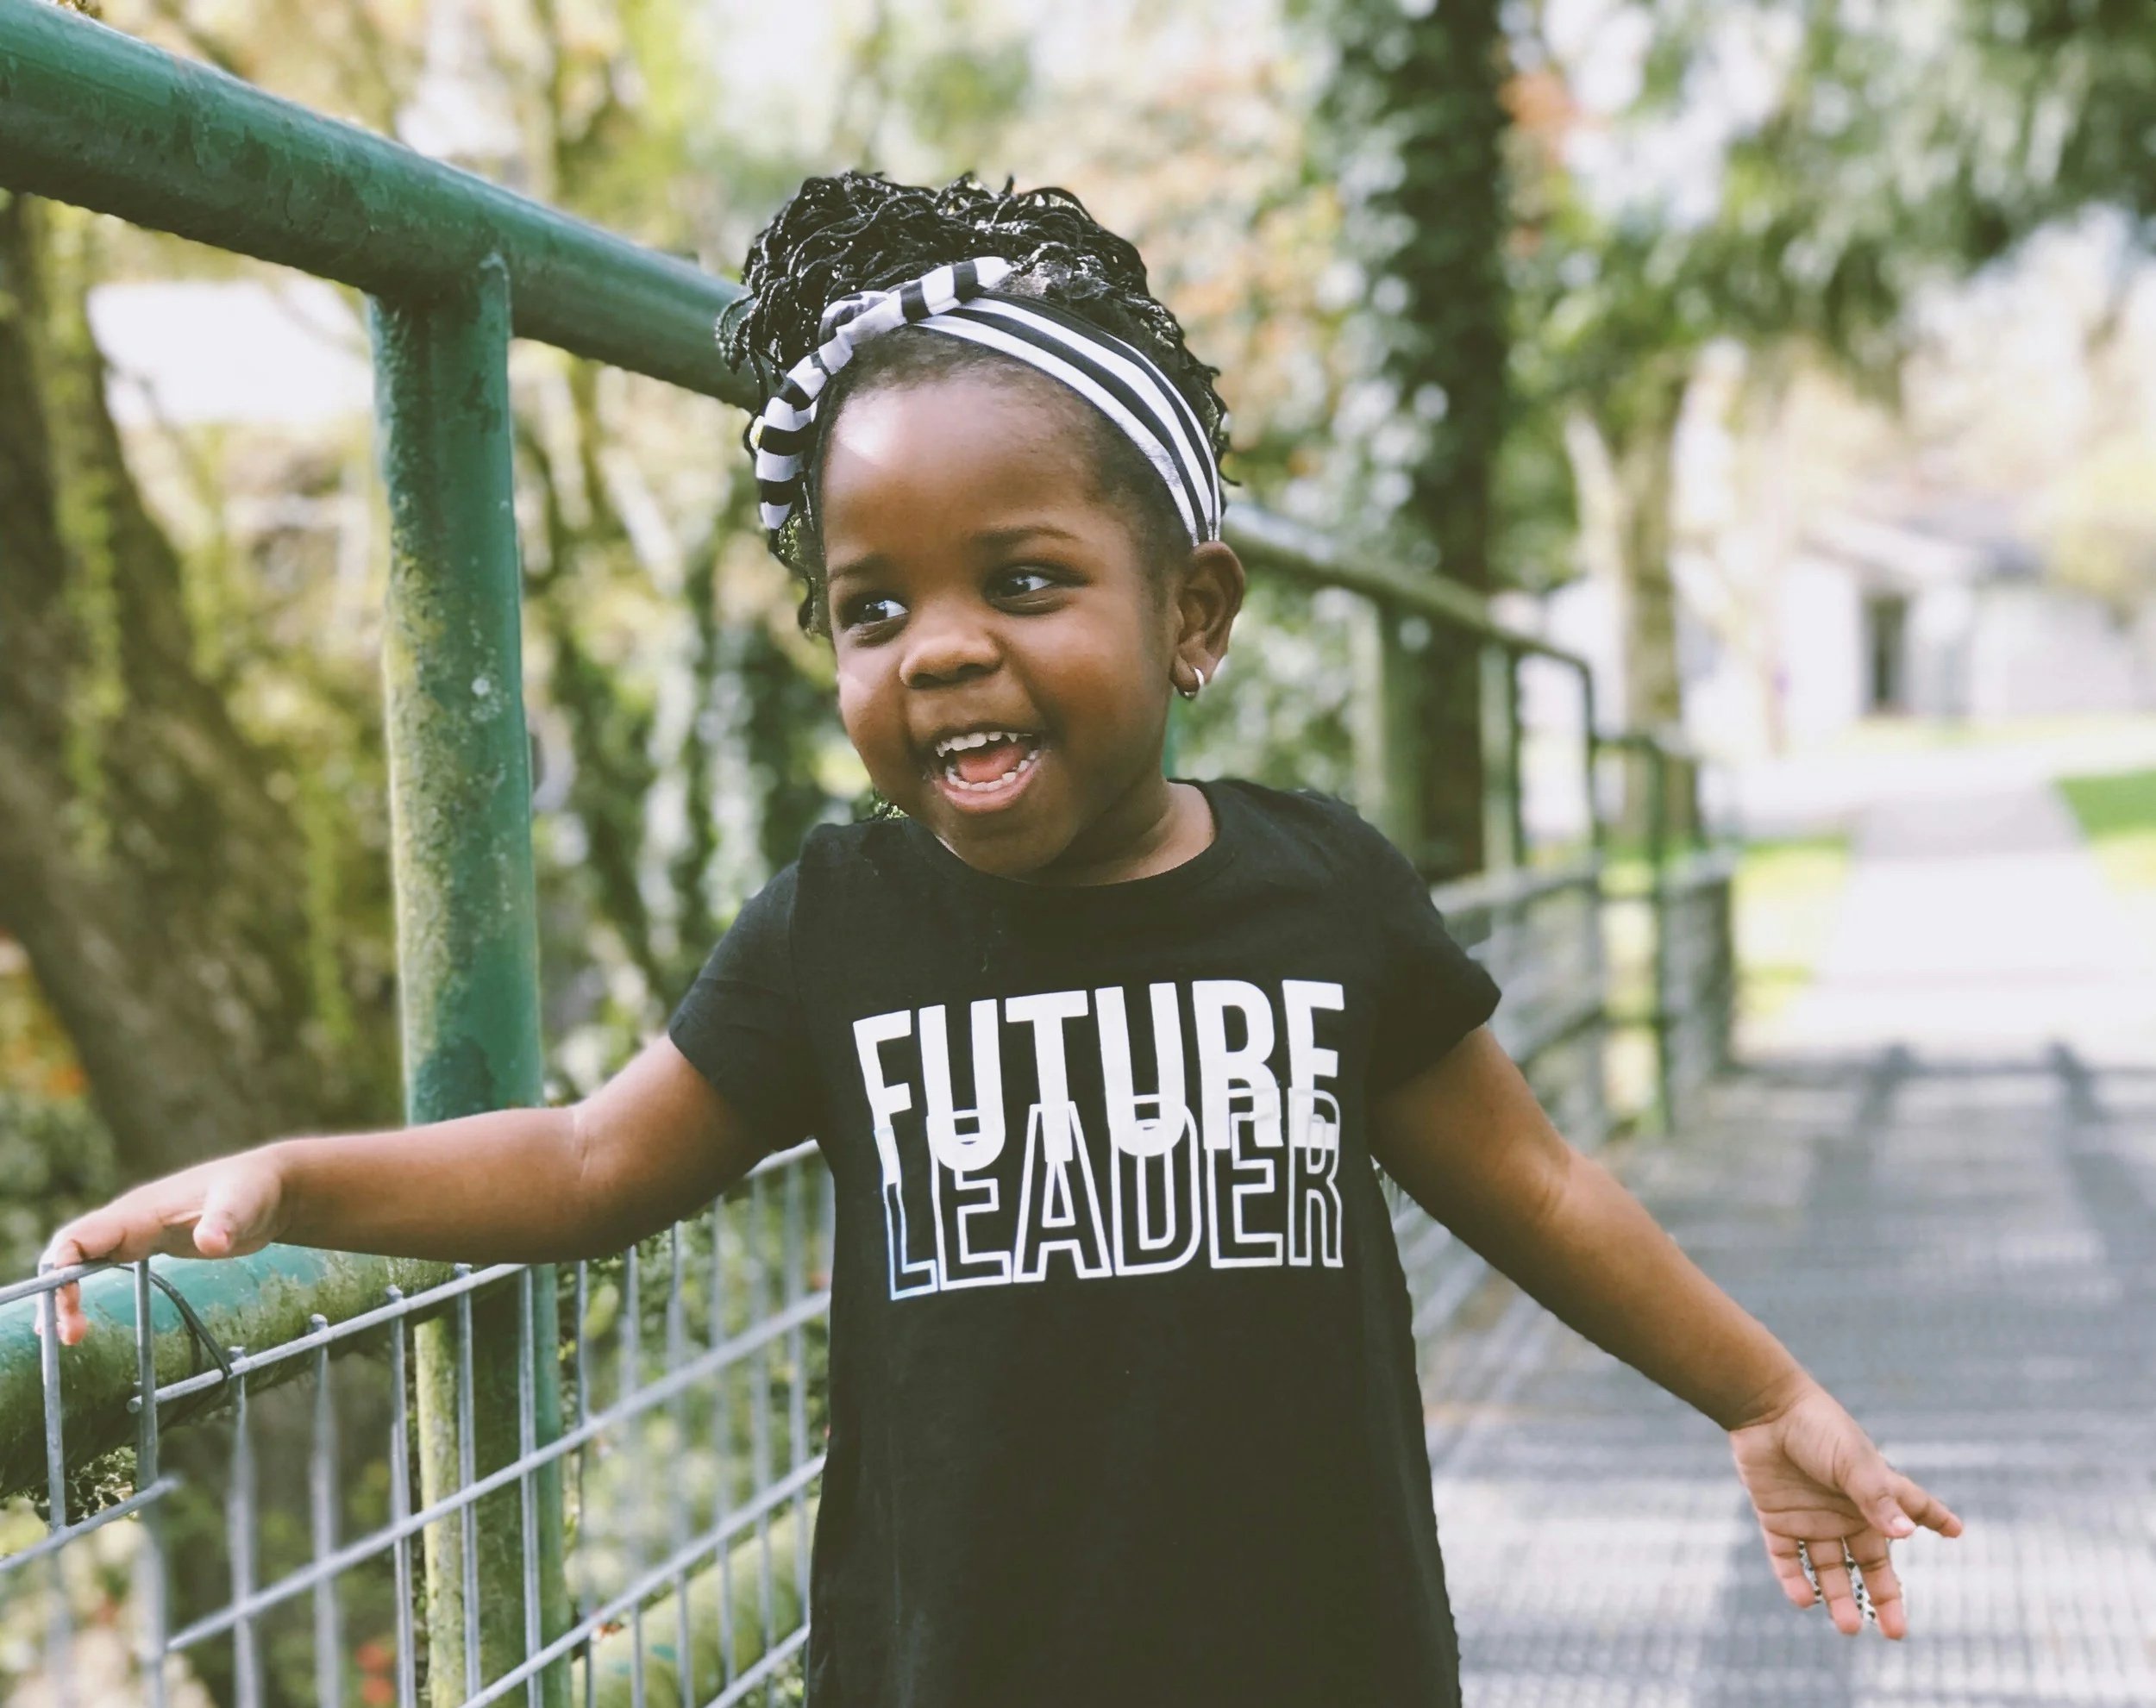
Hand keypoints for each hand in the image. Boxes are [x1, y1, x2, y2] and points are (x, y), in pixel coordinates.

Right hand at [38, 1152, 287, 1345]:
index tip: (67, 1308)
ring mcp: (137, 1231)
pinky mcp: (149, 1243)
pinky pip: (101, 1264)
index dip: (62, 1271)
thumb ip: (225, 1222)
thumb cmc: (253, 1190)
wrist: (270, 1187)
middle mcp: (129, 1220)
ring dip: (67, 1294)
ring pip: (82, 1260)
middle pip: (71, 1253)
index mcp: (140, 1211)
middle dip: (59, 1291)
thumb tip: (210, 1243)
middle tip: (70, 1336)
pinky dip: (84, 1290)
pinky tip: (80, 1321)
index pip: (80, 1238)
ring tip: (69, 1336)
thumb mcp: (242, 1206)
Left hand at [1728, 1379, 1962, 1637]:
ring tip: (1848, 1627)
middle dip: (1884, 1596)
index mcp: (1873, 1492)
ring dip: (1838, 1597)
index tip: (1957, 1530)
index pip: (1911, 1508)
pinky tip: (1803, 1598)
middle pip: (1870, 1561)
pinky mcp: (1778, 1519)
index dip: (1934, 1517)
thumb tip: (1907, 1534)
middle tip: (1895, 1632)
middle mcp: (1845, 1510)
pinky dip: (1794, 1580)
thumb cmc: (1815, 1428)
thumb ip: (1876, 1498)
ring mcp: (1811, 1517)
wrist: (1762, 1409)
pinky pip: (1787, 1558)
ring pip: (1829, 1568)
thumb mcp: (1851, 1462)